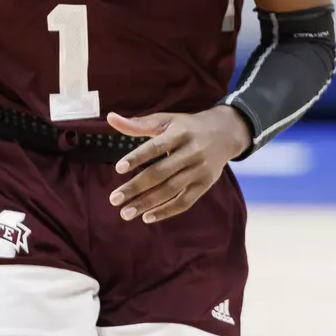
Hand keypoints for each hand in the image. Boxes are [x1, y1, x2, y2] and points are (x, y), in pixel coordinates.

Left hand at [107, 106, 251, 224]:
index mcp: (180, 133)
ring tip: (125, 212)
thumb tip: (110, 118)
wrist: (225, 133)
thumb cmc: (187, 127)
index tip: (118, 169)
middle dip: (135, 187)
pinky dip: (166, 211)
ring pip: (171, 190)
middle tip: (114, 199)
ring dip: (146, 203)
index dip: (137, 157)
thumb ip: (138, 124)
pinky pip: (185, 202)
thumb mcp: (166, 120)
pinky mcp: (204, 184)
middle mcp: (191, 152)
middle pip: (161, 173)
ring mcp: (199, 170)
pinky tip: (147, 217)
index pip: (156, 147)